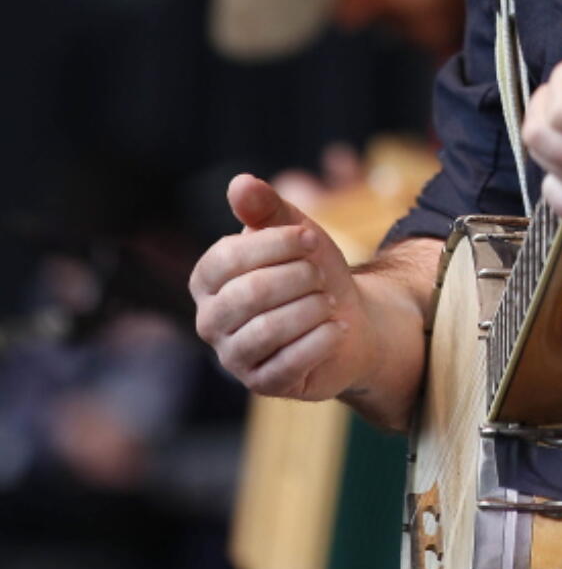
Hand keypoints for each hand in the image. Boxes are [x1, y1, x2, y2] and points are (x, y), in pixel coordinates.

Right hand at [190, 174, 375, 401]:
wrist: (347, 316)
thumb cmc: (311, 269)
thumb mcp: (294, 231)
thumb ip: (267, 208)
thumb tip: (240, 183)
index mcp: (208, 279)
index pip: (227, 258)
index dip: (275, 244)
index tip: (311, 238)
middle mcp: (210, 321)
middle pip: (249, 294)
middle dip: (298, 277)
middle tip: (322, 274)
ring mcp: (233, 356)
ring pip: (267, 330)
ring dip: (311, 308)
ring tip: (330, 301)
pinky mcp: (262, 384)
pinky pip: (288, 363)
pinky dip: (321, 339)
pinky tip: (338, 327)